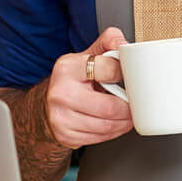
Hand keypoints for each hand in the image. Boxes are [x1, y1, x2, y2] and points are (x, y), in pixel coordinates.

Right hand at [43, 28, 132, 148]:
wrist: (48, 103)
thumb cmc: (73, 79)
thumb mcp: (87, 55)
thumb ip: (108, 42)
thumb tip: (125, 45)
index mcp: (67, 68)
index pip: (108, 69)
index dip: (123, 74)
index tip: (125, 77)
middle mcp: (60, 93)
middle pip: (110, 107)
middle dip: (128, 108)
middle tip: (134, 104)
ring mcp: (61, 117)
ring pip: (107, 126)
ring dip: (123, 123)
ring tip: (126, 115)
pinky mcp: (65, 135)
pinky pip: (99, 138)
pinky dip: (112, 133)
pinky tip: (113, 124)